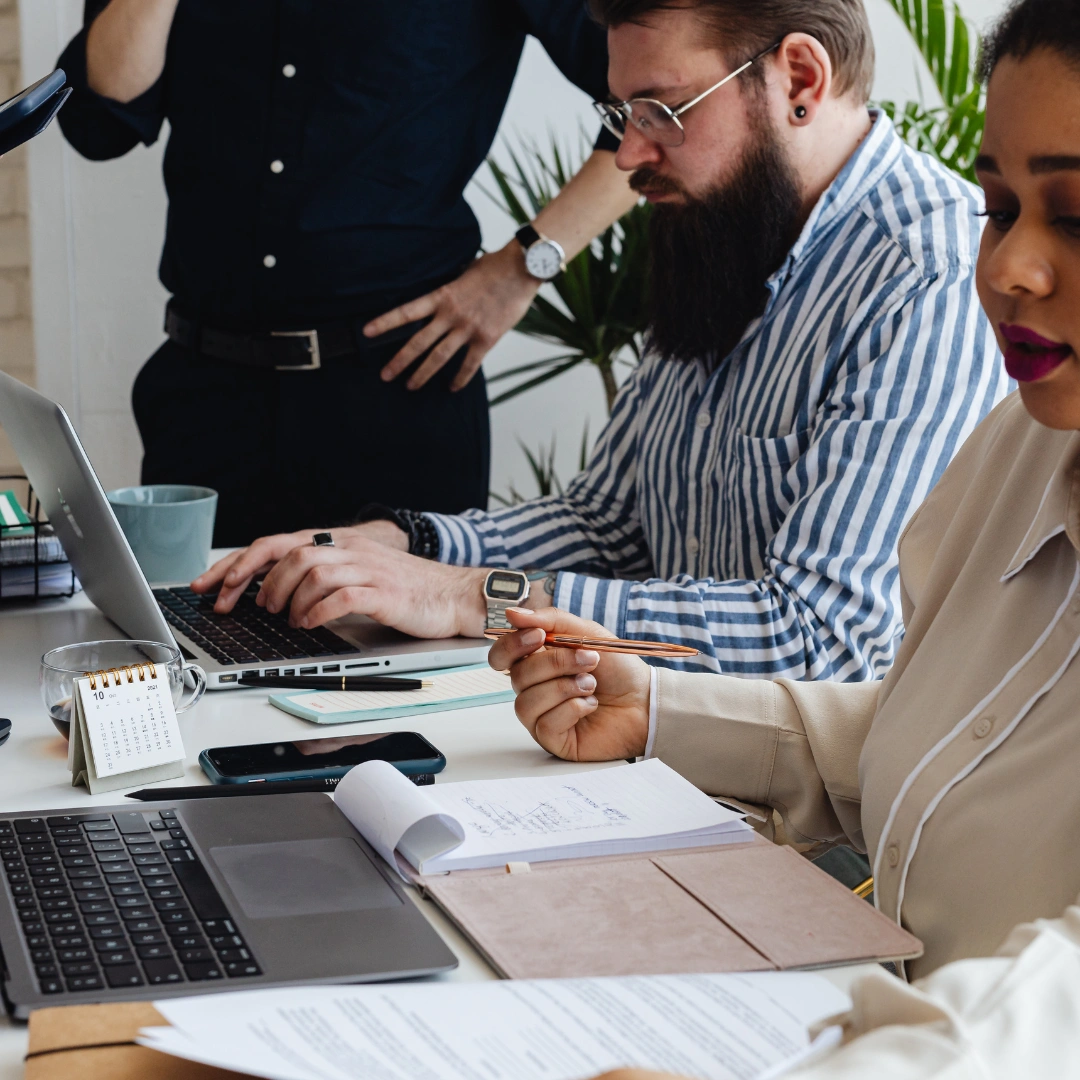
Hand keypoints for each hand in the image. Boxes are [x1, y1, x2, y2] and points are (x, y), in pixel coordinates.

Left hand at [207, 538, 488, 638]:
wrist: (455, 595)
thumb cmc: (406, 590)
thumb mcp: (357, 573)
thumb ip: (320, 575)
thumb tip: (270, 592)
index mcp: (339, 542)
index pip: (276, 543)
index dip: (237, 563)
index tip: (208, 586)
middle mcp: (350, 549)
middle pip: (289, 551)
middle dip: (254, 581)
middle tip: (241, 607)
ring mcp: (368, 568)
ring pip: (311, 570)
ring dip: (288, 597)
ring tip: (285, 617)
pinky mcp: (384, 592)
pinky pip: (341, 596)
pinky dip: (317, 611)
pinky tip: (310, 623)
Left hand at [364, 242, 539, 391]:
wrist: (521, 269)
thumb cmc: (494, 267)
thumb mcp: (463, 273)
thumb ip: (449, 291)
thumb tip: (441, 301)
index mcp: (442, 296)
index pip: (406, 311)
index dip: (385, 322)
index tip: (366, 332)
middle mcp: (451, 314)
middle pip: (419, 342)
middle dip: (400, 361)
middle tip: (385, 376)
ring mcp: (468, 328)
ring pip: (439, 357)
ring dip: (423, 374)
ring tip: (410, 386)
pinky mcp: (487, 338)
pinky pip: (469, 364)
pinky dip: (460, 378)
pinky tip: (452, 388)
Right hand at [489, 608, 650, 761]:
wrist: (645, 700)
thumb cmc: (618, 668)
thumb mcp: (586, 632)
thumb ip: (550, 620)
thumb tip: (513, 614)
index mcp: (537, 661)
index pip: (502, 655)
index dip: (512, 645)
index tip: (539, 636)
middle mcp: (535, 689)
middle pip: (517, 676)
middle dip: (555, 663)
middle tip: (588, 659)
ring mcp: (542, 715)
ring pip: (526, 701)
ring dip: (564, 688)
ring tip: (591, 685)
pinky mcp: (553, 739)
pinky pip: (544, 724)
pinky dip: (572, 709)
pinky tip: (590, 705)